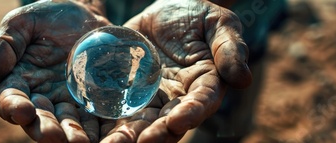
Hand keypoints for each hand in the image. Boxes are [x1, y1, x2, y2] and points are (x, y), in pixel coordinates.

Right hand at [0, 0, 110, 141]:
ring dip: (71, 137)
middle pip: (39, 121)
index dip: (14, 107)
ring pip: (67, 126)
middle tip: (53, 137)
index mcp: (19, 82)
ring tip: (78, 142)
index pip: (10, 100)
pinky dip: (98, 132)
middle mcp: (42, 98)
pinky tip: (103, 138)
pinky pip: (95, 122)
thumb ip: (4, 45)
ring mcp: (69, 103)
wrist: (86, 14)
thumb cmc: (49, 16)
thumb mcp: (23, 22)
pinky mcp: (93, 104)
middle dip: (45, 130)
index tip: (23, 110)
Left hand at [101, 0, 251, 141]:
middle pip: (166, 122)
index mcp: (204, 86)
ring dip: (126, 136)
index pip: (200, 103)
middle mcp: (177, 99)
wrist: (165, 13)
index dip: (190, 114)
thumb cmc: (197, 17)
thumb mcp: (218, 23)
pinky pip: (115, 108)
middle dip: (154, 135)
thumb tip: (243, 78)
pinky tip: (92, 129)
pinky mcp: (127, 92)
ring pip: (139, 122)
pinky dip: (104, 121)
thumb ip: (230, 48)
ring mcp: (150, 98)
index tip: (177, 122)